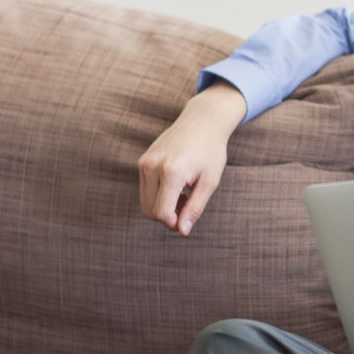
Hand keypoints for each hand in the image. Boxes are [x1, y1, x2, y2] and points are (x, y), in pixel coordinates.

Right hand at [137, 81, 246, 234]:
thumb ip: (195, 208)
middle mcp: (152, 166)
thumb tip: (182, 231)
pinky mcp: (142, 161)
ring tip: (185, 196)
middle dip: (168, 217)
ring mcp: (144, 162)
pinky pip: (145, 190)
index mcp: (171, 171)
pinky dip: (158, 196)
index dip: (173, 223)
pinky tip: (178, 188)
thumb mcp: (210, 182)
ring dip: (163, 207)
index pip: (161, 212)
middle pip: (149, 210)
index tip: (188, 219)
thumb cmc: (211, 152)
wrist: (202, 121)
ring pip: (145, 202)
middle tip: (189, 206)